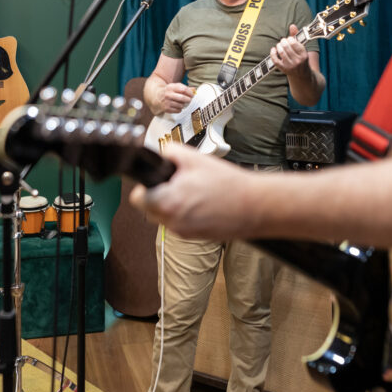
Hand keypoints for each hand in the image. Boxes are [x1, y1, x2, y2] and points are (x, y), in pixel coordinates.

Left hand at [129, 143, 261, 238]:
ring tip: (193, 193)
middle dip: (158, 196)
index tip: (157, 180)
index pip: (137, 198)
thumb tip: (159, 155)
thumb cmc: (228, 184)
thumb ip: (170, 153)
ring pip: (164, 218)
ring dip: (171, 206)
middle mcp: (172, 221)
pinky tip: (202, 204)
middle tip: (177, 184)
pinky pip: (179, 224)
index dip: (145, 186)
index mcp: (168, 201)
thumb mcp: (195, 158)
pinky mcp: (194, 238)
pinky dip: (185, 215)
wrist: (254, 206)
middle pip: (149, 209)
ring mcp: (183, 232)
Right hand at [156, 82, 194, 114]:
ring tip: (181, 103)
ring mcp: (167, 102)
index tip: (192, 95)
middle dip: (188, 100)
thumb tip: (194, 90)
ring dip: (183, 105)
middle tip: (189, 100)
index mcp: (171, 87)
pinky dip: (179, 109)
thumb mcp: (175, 87)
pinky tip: (177, 106)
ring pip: (181, 105)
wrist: (157, 97)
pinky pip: (178, 110)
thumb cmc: (169, 92)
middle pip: (183, 98)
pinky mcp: (166, 108)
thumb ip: (185, 88)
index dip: (190, 93)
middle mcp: (168, 94)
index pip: (183, 89)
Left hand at [270, 24, 308, 74]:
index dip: (290, 39)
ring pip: (281, 52)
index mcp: (304, 55)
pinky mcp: (283, 69)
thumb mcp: (301, 48)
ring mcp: (290, 66)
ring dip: (278, 46)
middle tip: (283, 41)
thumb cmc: (301, 58)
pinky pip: (275, 60)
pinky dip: (272, 53)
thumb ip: (297, 36)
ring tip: (279, 45)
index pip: (295, 43)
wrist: (301, 75)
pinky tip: (273, 49)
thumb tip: (292, 25)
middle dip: (283, 41)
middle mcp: (297, 61)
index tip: (289, 39)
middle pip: (287, 47)